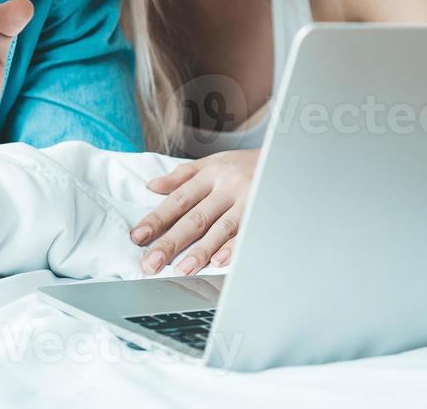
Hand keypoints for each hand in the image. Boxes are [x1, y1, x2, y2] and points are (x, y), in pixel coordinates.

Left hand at [132, 149, 257, 274]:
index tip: (138, 238)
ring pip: (220, 228)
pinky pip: (247, 233)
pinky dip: (233, 247)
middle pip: (195, 217)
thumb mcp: (215, 161)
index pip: (178, 200)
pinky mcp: (265, 212)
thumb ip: (183, 175)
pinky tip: (219, 262)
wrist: (288, 157)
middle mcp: (228, 187)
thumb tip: (152, 186)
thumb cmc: (247, 164)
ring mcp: (248, 200)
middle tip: (151, 263)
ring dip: (200, 251)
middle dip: (171, 242)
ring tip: (181, 270)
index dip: (157, 219)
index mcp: (211, 174)